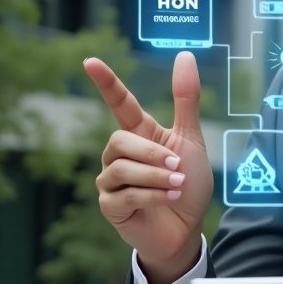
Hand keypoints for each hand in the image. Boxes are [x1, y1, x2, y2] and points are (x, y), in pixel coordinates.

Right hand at [84, 52, 212, 283]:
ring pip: (120, 168)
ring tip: (177, 185)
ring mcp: (111, 181)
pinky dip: (151, 196)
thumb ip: (186, 100)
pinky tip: (168, 198)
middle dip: (151, 152)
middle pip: (119, 140)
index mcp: (140, 134)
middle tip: (177, 166)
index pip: (119, 103)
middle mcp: (119, 155)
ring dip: (155, 176)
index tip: (90, 61)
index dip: (106, 83)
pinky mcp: (110, 207)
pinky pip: (124, 195)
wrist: (187, 228)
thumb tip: (185, 55)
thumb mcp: (192, 139)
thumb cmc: (188, 183)